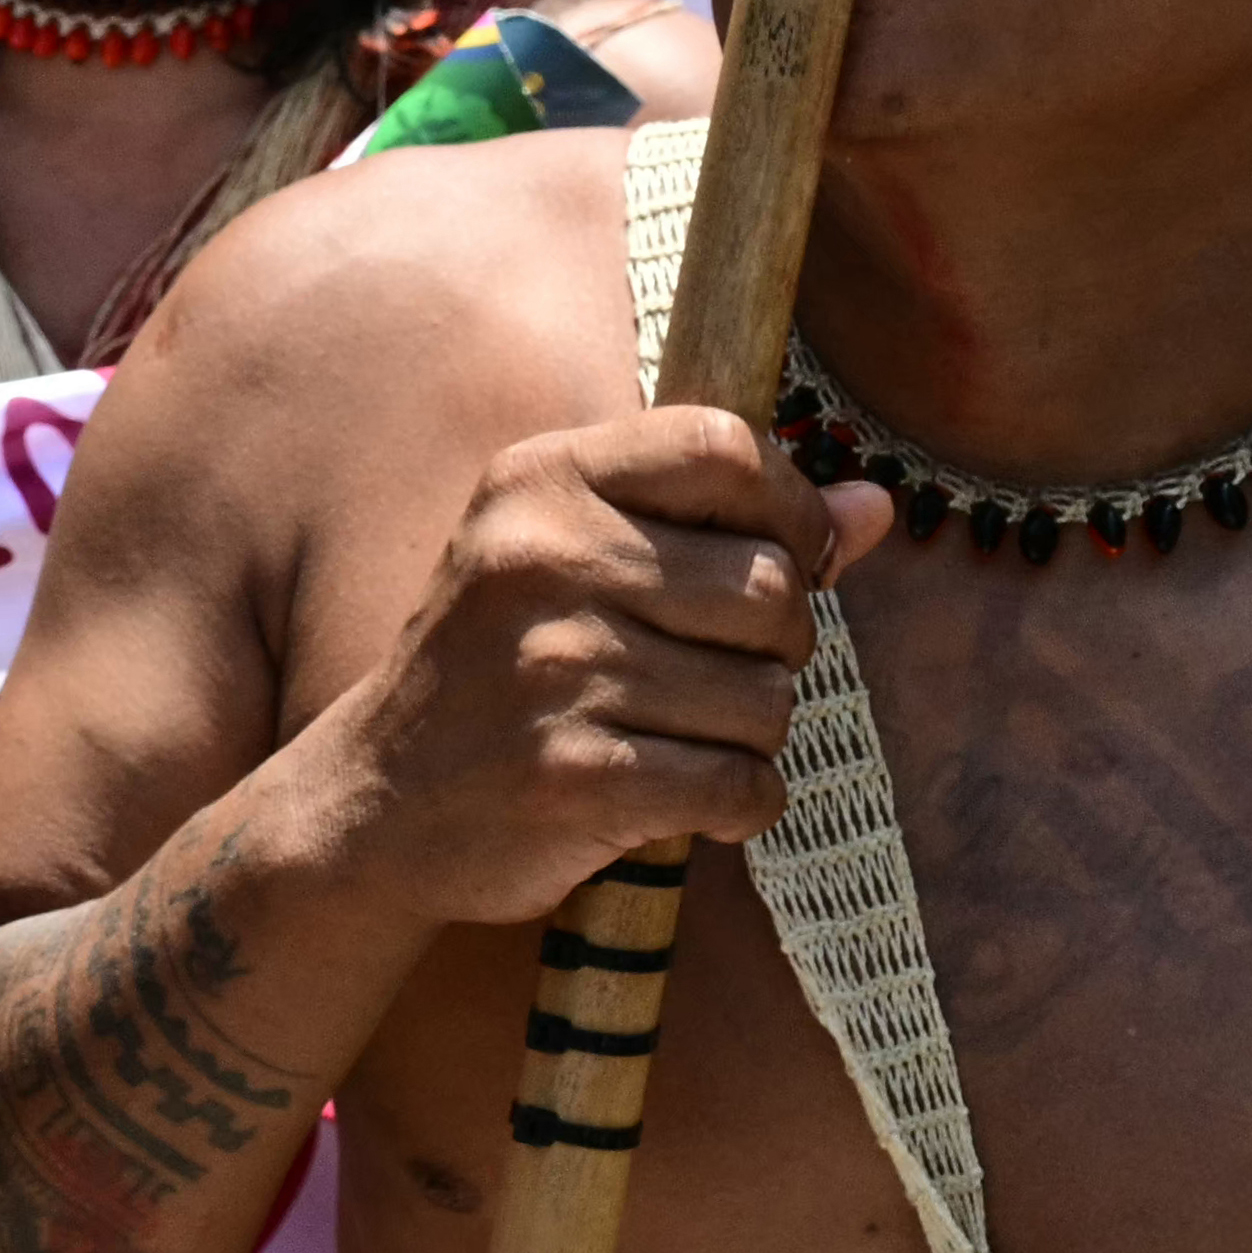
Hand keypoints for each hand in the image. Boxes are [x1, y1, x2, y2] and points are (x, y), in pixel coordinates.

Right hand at [276, 407, 888, 927]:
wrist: (375, 802)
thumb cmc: (498, 668)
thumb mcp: (575, 562)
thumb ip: (724, 527)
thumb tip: (876, 508)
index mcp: (540, 482)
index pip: (726, 447)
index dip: (788, 506)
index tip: (775, 558)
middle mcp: (542, 560)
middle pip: (771, 585)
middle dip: (776, 645)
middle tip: (712, 672)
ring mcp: (555, 669)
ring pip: (769, 698)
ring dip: (750, 734)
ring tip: (677, 736)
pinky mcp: (575, 775)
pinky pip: (742, 785)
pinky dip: (735, 805)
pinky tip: (680, 798)